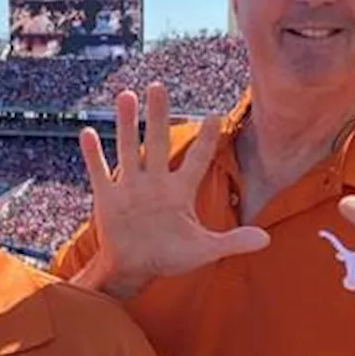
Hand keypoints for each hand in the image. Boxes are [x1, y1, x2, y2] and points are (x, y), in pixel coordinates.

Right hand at [79, 84, 268, 297]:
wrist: (135, 269)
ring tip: (126, 96)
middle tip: (159, 86)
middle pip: (158, 142)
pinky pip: (100, 173)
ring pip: (129, 149)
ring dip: (126, 124)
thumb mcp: (204, 250)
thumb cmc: (170, 257)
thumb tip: (266, 240)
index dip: (206, 140)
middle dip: (158, 115)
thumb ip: (233, 242)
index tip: (214, 117)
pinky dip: (94, 155)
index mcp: (180, 191)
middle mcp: (156, 182)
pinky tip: (88, 134)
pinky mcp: (109, 199)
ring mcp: (131, 188)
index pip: (197, 160)